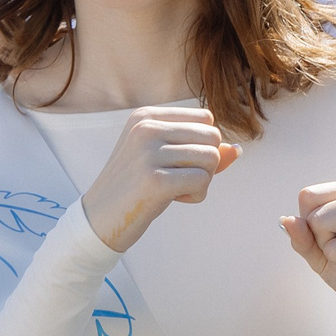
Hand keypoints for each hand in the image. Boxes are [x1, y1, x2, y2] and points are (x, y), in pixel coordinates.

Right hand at [80, 106, 237, 252]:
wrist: (98, 219)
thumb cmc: (135, 188)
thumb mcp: (164, 160)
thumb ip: (200, 151)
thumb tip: (236, 150)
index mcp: (145, 116)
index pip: (205, 119)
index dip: (202, 144)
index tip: (176, 162)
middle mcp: (146, 128)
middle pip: (212, 137)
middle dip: (206, 163)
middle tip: (179, 179)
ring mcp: (149, 153)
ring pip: (212, 158)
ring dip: (202, 181)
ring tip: (175, 189)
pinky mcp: (156, 181)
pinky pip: (202, 181)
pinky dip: (196, 195)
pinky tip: (173, 200)